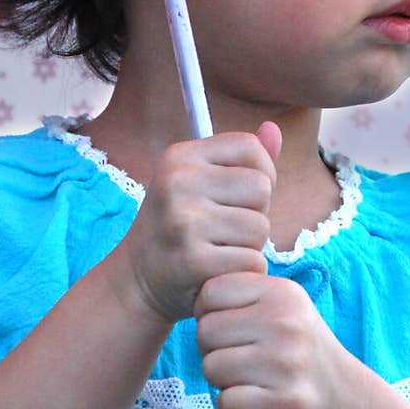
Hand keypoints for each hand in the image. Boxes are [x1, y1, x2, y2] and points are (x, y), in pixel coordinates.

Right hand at [107, 122, 280, 325]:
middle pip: (261, 188)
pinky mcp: (192, 261)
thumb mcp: (199, 182)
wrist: (136, 281)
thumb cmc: (178, 225)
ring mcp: (183, 222)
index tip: (242, 193)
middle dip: (255, 212)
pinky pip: (252, 261)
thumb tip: (273, 128)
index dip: (262, 171)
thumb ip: (240, 159)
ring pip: (260, 228)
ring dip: (250, 245)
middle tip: (225, 228)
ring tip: (220, 249)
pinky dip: (244, 271)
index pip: (250, 147)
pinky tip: (219, 271)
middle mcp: (178, 182)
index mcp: (180, 156)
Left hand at [194, 271, 349, 408]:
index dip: (211, 313)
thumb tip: (198, 300)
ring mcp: (286, 365)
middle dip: (214, 349)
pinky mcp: (284, 405)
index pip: (211, 292)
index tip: (231, 328)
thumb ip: (244, 295)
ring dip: (224, 380)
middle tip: (243, 358)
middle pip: (205, 331)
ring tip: (253, 379)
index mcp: (283, 293)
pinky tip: (258, 403)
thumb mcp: (283, 307)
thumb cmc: (298, 350)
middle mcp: (286, 324)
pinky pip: (226, 403)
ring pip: (211, 367)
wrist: (342, 400)